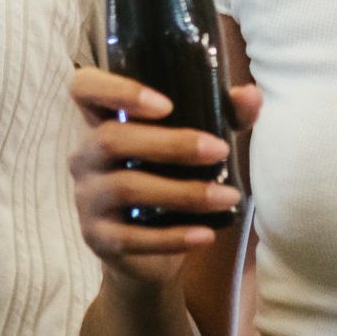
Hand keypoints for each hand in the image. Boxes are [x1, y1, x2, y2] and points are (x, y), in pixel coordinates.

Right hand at [68, 69, 260, 286]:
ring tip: (228, 197)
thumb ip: (223, 114)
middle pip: (111, 139)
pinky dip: (173, 236)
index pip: (85, 87)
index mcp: (102, 118)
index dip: (116, 89)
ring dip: (183, 192)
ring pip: (126, 187)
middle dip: (171, 144)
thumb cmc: (171, 176)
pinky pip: (132, 236)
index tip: (165, 104)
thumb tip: (252, 95)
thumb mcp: (195, 139)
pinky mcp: (97, 237)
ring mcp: (87, 197)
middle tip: (220, 150)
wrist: (148, 249)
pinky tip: (206, 234)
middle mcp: (85, 154)